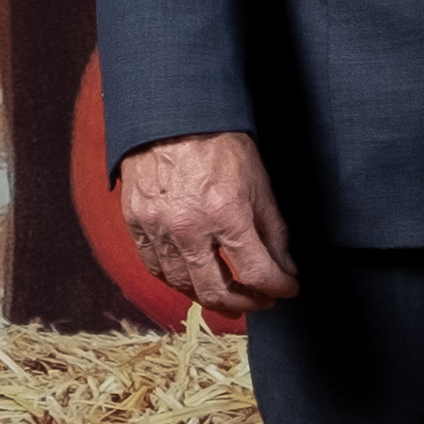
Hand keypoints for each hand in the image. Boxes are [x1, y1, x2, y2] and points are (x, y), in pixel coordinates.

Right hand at [118, 132, 298, 313]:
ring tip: (232, 297)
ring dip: (212, 298)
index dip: (279, 288)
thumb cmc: (221, 146)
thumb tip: (286, 268)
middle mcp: (189, 227)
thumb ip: (273, 231)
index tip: (288, 289)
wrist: (173, 119)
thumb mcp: (261, 185)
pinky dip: (179, 282)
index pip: (257, 272)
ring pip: (183, 286)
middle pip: (217, 291)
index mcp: (226, 214)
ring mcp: (158, 229)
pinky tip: (196, 281)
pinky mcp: (136, 225)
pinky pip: (156, 269)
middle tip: (262, 302)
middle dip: (246, 305)